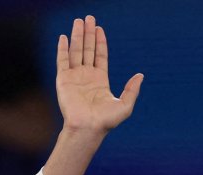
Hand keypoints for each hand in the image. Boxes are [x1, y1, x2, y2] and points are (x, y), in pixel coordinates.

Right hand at [55, 15, 142, 133]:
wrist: (88, 127)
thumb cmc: (106, 120)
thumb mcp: (125, 105)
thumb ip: (132, 89)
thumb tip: (141, 75)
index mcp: (100, 80)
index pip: (100, 56)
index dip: (100, 42)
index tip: (99, 29)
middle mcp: (86, 76)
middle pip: (87, 49)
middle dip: (88, 34)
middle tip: (88, 18)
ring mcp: (74, 77)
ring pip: (75, 51)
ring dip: (77, 36)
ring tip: (79, 21)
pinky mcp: (63, 80)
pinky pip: (62, 60)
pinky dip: (63, 48)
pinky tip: (64, 37)